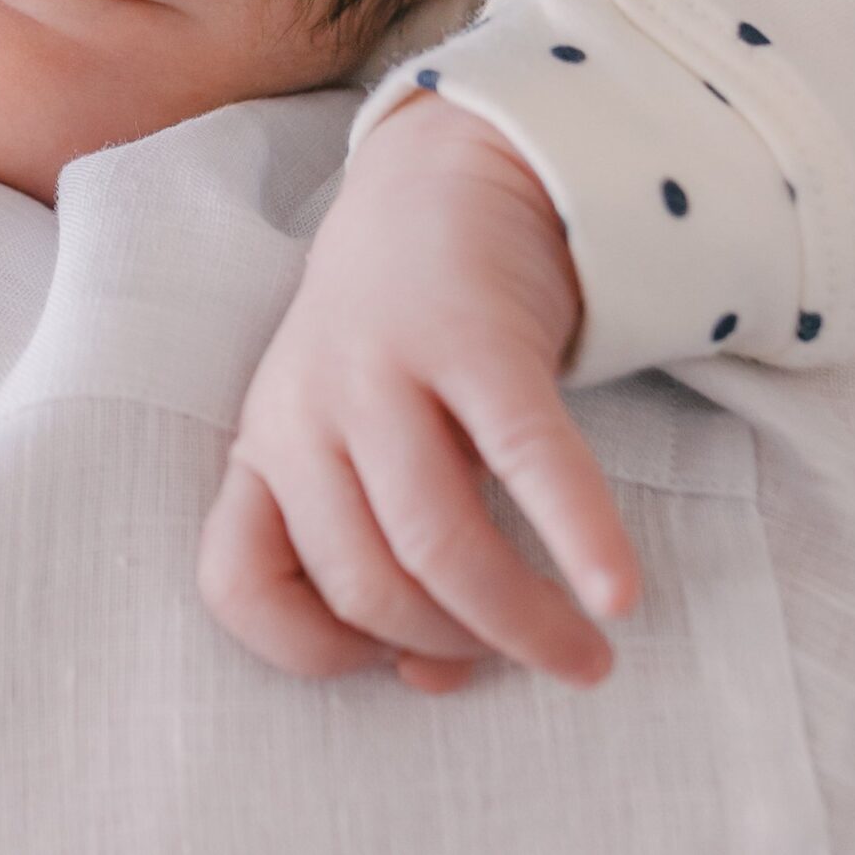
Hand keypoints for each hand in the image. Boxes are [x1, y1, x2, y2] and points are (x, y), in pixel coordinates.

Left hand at [197, 95, 638, 687]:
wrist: (441, 177)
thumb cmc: (401, 344)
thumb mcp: (359, 441)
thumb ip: (378, 548)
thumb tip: (432, 678)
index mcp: (266, 445)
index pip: (238, 584)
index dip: (313, 651)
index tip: (397, 661)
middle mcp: (307, 409)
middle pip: (361, 580)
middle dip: (453, 643)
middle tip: (532, 656)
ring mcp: (381, 367)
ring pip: (433, 540)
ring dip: (517, 622)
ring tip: (587, 654)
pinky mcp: (470, 333)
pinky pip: (525, 455)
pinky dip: (575, 534)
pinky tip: (616, 593)